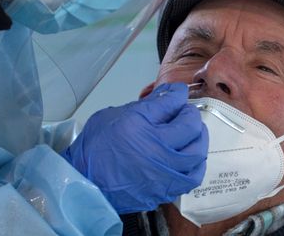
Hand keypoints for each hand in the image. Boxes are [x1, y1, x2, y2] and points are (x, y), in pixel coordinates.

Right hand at [61, 82, 207, 212]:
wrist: (84, 182)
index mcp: (141, 126)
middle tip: (186, 114)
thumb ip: (145, 106)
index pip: (170, 102)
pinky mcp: (164, 190)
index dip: (176, 93)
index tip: (177, 93)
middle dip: (191, 116)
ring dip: (199, 140)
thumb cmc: (95, 148)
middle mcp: (156, 150)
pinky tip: (191, 158)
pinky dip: (196, 165)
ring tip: (193, 135)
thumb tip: (166, 95)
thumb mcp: (116, 115)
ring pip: (196, 154)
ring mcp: (163, 173)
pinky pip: (191, 178)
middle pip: (190, 127)